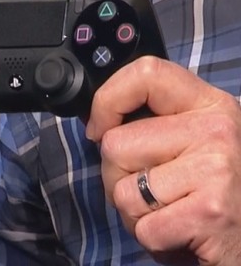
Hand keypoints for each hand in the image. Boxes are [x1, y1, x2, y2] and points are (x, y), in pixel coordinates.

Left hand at [86, 56, 240, 265]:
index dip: (108, 99)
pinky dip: (150, 238)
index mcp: (207, 103)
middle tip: (151, 189)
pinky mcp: (210, 211)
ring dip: (133, 210)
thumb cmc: (208, 187)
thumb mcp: (188, 138)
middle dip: (117, 175)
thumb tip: (95, 121)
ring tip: (166, 211)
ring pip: (121, 190)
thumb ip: (150, 121)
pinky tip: (178, 233)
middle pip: (115, 144)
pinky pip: (142, 226)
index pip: (146, 72)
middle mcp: (215, 128)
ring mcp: (215, 168)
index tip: (98, 126)